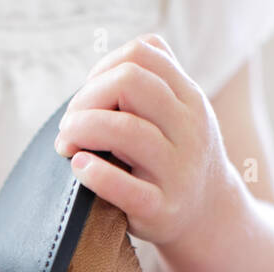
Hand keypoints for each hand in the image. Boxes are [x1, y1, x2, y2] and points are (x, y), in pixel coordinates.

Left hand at [55, 34, 235, 246]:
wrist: (208, 215)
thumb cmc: (174, 156)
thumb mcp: (178, 112)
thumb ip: (150, 83)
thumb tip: (98, 74)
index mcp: (189, 97)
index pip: (141, 54)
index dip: (101, 69)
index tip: (86, 98)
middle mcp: (189, 128)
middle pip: (130, 81)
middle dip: (85, 98)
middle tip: (68, 125)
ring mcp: (177, 170)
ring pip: (125, 130)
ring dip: (81, 129)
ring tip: (65, 145)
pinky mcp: (161, 209)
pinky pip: (123, 187)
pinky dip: (94, 173)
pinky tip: (79, 167)